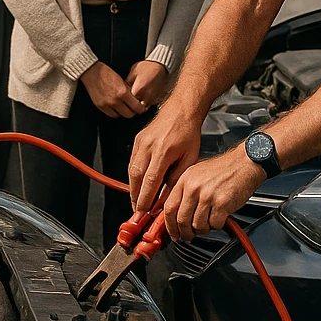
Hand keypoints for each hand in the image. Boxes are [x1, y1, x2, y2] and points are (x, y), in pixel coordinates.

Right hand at [79, 62, 144, 118]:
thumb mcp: (122, 81)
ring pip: (120, 116)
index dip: (140, 109)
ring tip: (124, 107)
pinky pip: (111, 115)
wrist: (92, 72)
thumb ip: (129, 91)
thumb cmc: (107, 73)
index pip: (136, 107)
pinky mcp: (100, 106)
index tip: (141, 108)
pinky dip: (115, 113)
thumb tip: (136, 99)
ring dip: (123, 113)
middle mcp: (115, 100)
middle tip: (134, 109)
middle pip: (129, 114)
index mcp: (122, 92)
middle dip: (133, 112)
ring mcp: (107, 105)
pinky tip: (116, 107)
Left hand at [125, 60, 168, 109]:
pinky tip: (146, 94)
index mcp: (138, 90)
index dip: (125, 99)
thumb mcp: (133, 72)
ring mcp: (154, 99)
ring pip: (144, 107)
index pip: (128, 102)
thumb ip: (127, 83)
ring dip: (141, 103)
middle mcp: (146, 97)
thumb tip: (122, 90)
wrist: (161, 65)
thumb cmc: (147, 67)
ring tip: (139, 95)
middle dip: (133, 104)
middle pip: (136, 108)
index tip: (124, 96)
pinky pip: (151, 104)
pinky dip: (147, 101)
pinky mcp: (159, 99)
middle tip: (131, 98)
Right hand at [128, 97, 203, 212]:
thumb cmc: (188, 131)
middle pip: (136, 177)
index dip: (145, 199)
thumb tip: (166, 197)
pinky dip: (134, 176)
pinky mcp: (137, 140)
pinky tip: (138, 185)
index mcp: (163, 151)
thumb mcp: (189, 158)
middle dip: (135, 197)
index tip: (144, 212)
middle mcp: (148, 146)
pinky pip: (132, 162)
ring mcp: (141, 142)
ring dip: (133, 188)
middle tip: (138, 211)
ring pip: (131, 170)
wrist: (182, 109)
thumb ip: (176, 178)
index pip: (150, 181)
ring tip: (138, 201)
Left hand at [163, 149, 265, 241]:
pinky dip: (217, 225)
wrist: (245, 163)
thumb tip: (176, 214)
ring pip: (198, 225)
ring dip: (204, 229)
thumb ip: (185, 192)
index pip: (169, 207)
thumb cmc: (224, 169)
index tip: (174, 233)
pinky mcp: (222, 203)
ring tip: (209, 221)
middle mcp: (194, 187)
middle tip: (189, 236)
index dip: (170, 225)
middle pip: (182, 220)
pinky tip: (220, 217)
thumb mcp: (198, 174)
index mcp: (185, 179)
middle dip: (186, 233)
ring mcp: (207, 195)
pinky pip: (214, 224)